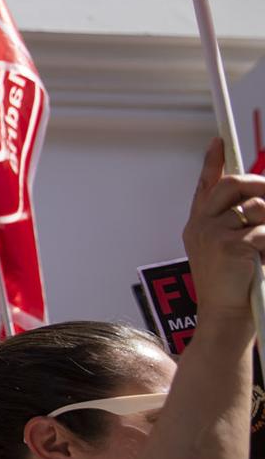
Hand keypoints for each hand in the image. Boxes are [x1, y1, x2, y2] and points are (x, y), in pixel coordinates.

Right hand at [183, 139, 264, 317]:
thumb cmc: (233, 288)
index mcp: (199, 226)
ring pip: (256, 207)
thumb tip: (258, 203)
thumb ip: (236, 225)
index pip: (206, 186)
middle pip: (232, 185)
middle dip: (259, 184)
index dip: (212, 162)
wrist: (226, 316)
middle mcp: (201, 225)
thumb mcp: (227, 251)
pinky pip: (264, 230)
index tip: (219, 142)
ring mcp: (213, 233)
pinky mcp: (231, 244)